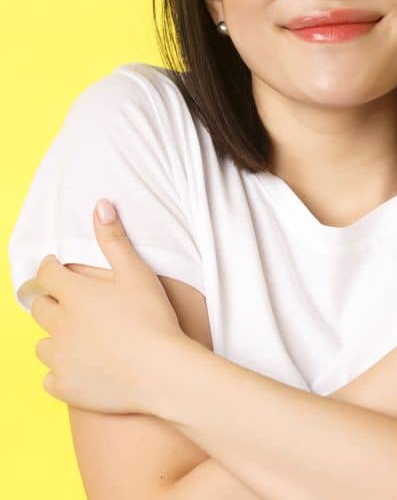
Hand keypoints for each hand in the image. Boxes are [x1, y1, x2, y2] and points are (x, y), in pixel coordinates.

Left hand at [21, 199, 192, 414]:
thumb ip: (115, 240)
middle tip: (69, 304)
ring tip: (77, 339)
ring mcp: (59, 358)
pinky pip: (51, 379)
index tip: (57, 268)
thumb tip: (100, 205)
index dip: (51, 268)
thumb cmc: (153, 319)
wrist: (161, 372)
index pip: (46, 274)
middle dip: (49, 302)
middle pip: (39, 308)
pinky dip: (62, 373)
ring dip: (55, 339)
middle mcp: (58, 325)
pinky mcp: (65, 386)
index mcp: (73, 295)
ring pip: (42, 345)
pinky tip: (80, 370)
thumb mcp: (138, 273)